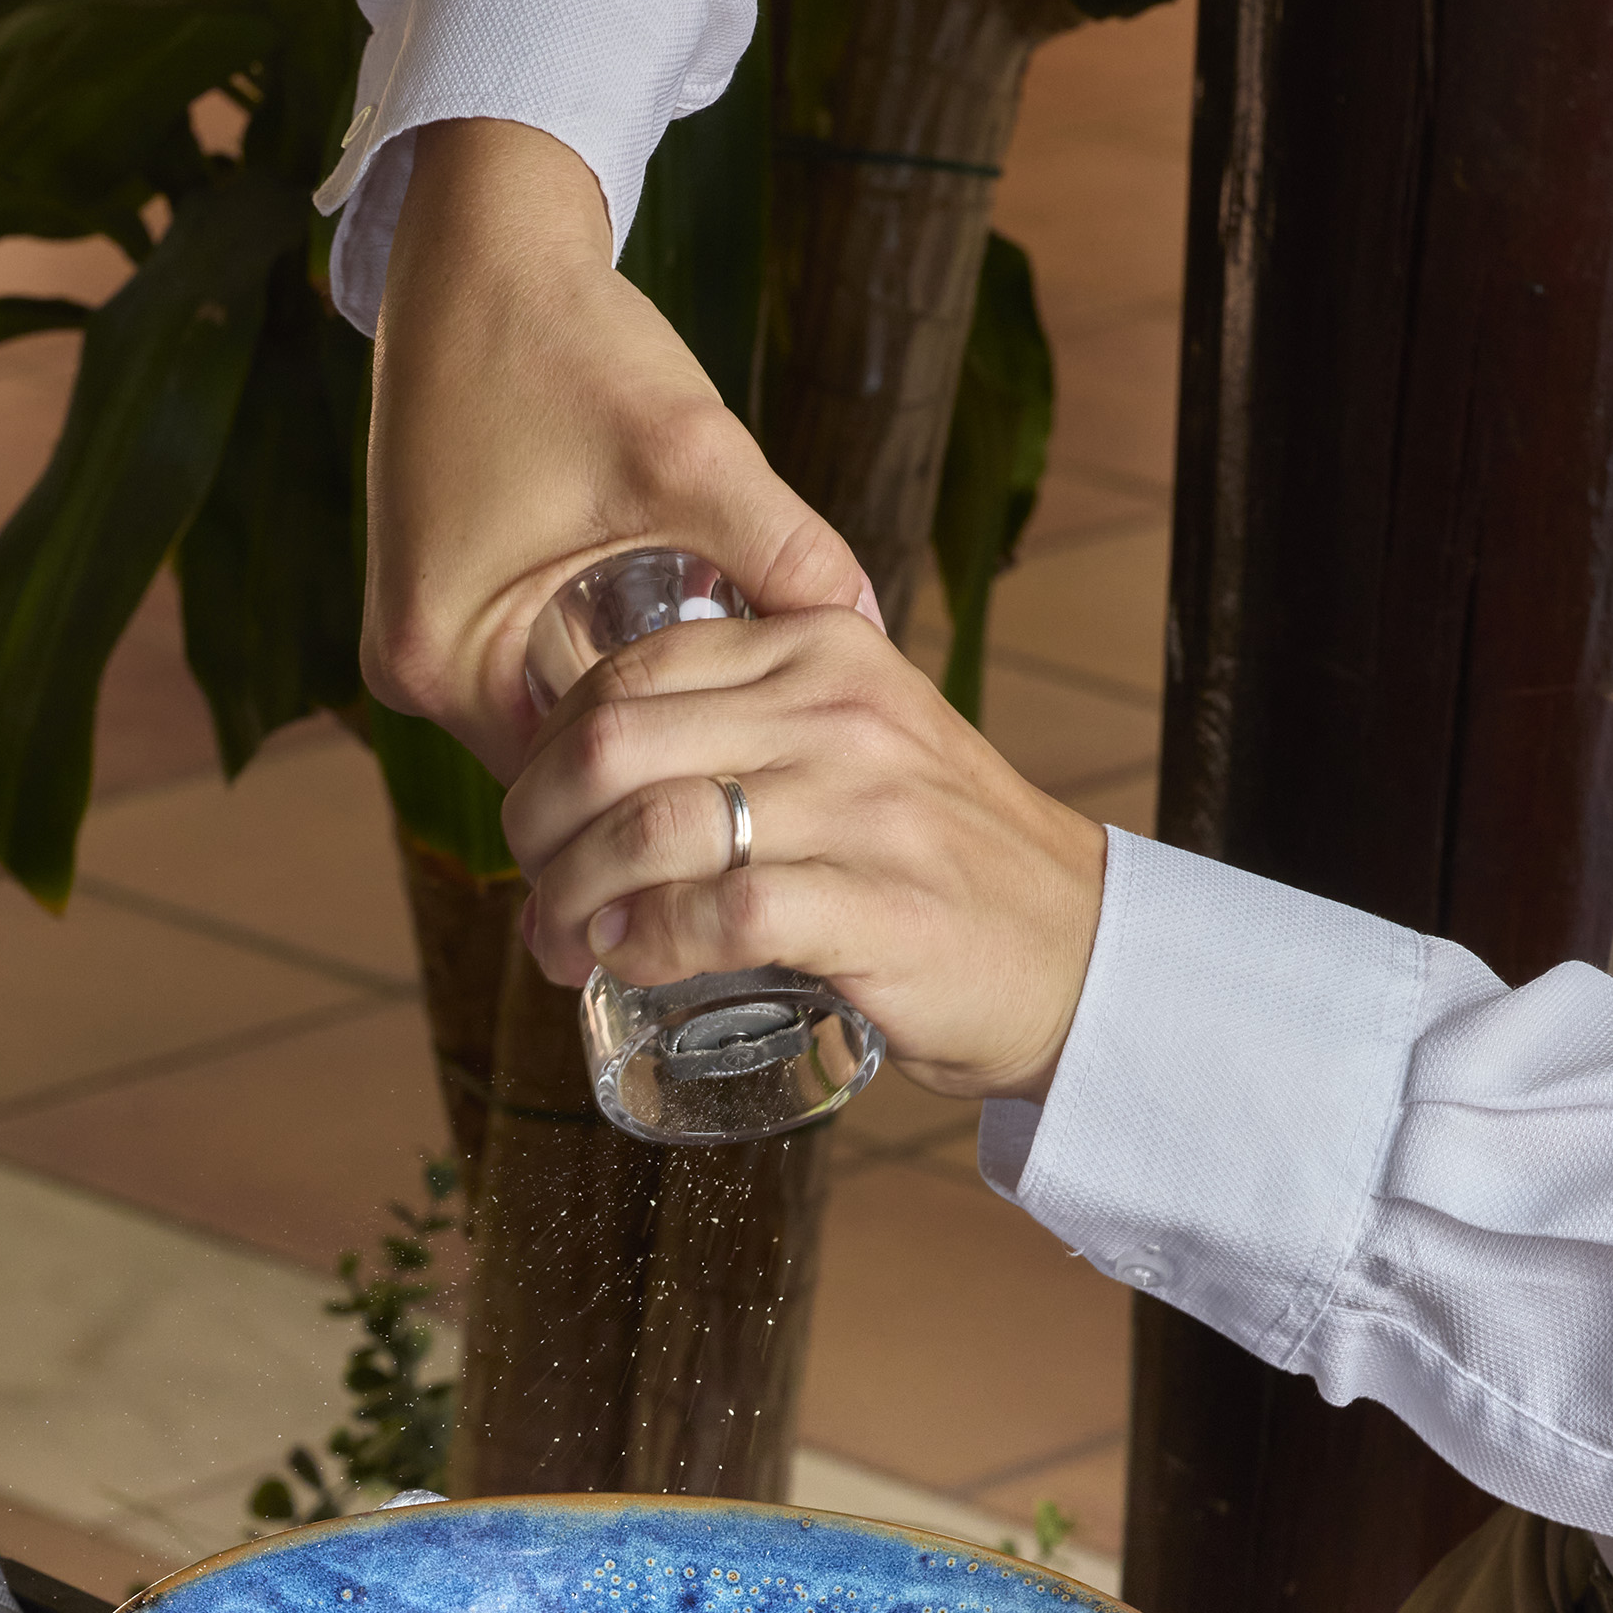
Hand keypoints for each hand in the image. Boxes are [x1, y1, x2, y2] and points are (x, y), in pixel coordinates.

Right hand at [362, 122, 869, 781]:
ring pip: (546, 716)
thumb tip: (873, 634)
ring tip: (725, 705)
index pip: (572, 786)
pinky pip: (525, 668)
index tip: (752, 781)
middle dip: (651, 753)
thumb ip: (785, 548)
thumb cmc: (566, 338)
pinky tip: (669, 650)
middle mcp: (405, 671)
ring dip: (625, 711)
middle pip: (557, 762)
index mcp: (437, 661)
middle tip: (758, 752)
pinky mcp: (434, 598)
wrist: (482, 238)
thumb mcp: (689, 453)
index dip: (665, 787)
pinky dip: (592, 665)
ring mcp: (412, 638)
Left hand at [504, 609, 1108, 1102]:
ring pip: (653, 826)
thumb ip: (759, 726)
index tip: (538, 821)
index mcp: (824, 650)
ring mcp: (862, 809)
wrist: (1077, 952)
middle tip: (535, 894)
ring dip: (575, 897)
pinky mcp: (877, 907)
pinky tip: (630, 962)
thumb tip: (602, 766)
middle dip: (539, 827)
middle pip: (619, 742)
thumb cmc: (942, 864)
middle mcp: (839, 713)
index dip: (551, 750)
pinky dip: (650, 944)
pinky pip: (719, 915)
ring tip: (562, 945)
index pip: (633, 669)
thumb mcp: (861, 745)